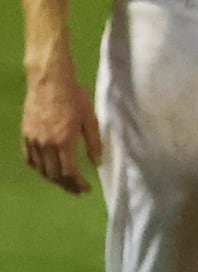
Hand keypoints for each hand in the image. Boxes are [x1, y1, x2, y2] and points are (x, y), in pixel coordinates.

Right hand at [21, 69, 102, 194]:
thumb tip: (97, 161)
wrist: (49, 80)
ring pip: (41, 169)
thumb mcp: (89, 118)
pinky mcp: (26, 135)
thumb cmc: (74, 96)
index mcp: (64, 140)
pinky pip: (30, 159)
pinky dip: (39, 168)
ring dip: (53, 179)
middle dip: (67, 185)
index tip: (86, 188)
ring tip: (65, 182)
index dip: (78, 184)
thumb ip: (93, 141)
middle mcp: (46, 144)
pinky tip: (47, 170)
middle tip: (77, 190)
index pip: (69, 172)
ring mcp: (33, 140)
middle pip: (54, 175)